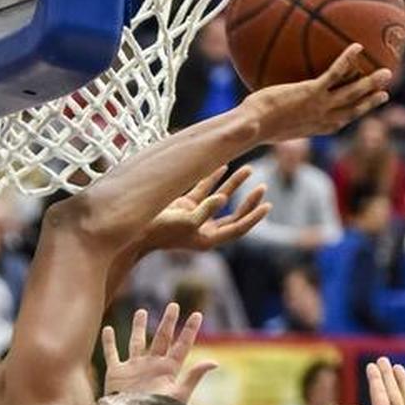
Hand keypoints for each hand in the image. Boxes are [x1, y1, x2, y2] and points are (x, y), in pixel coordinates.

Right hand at [102, 304, 216, 404]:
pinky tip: (107, 329)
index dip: (189, 330)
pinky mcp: (116, 373)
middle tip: (174, 305)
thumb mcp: (178, 394)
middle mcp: (152, 366)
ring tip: (141, 312)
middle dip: (168, 322)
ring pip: (137, 342)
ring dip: (138, 327)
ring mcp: (134, 368)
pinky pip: (112, 353)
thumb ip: (194, 377)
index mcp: (168, 370)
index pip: (182, 345)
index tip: (198, 315)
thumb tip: (214, 362)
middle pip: (162, 338)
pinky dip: (108, 342)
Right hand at [144, 166, 271, 252]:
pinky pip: (203, 189)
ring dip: (234, 184)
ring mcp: (195, 215)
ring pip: (221, 198)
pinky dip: (213, 177)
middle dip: (248, 201)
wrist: (136, 230)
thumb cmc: (160, 230)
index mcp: (208, 239)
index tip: (267, 205)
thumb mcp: (185, 221)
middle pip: (234, 215)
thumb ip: (205, 210)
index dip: (253, 216)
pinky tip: (224, 165)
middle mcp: (204, 228)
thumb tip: (224, 199)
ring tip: (249, 169)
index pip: (237, 228)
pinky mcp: (185, 204)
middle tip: (262, 187)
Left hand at [247, 44, 391, 141]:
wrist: (251, 126)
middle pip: (352, 111)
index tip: (363, 109)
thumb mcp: (264, 119)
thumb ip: (273, 108)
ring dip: (370, 85)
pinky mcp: (312, 93)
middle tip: (386, 95)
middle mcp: (320, 119)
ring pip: (352, 95)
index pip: (337, 122)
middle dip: (370, 103)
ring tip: (387, 73)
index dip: (351, 115)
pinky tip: (357, 46)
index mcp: (313, 127)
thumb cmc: (252, 125)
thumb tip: (263, 101)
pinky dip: (347, 61)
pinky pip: (335, 74)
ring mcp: (318, 106)